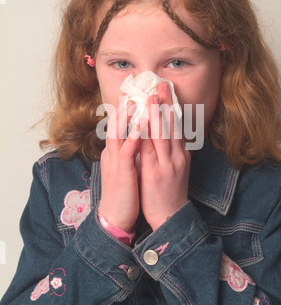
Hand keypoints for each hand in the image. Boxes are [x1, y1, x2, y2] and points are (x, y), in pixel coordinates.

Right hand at [98, 99, 139, 232]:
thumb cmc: (126, 192)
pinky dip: (132, 138)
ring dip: (127, 116)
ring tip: (134, 99)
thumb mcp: (129, 167)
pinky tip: (139, 126)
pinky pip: (127, 152)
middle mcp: (114, 153)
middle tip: (132, 87)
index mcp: (118, 151)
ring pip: (120, 134)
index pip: (122, 126)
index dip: (127, 109)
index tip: (135, 93)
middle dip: (125, 106)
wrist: (116, 216)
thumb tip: (141, 138)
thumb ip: (133, 151)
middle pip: (118, 125)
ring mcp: (116, 162)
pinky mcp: (121, 173)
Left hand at [139, 82, 190, 230]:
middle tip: (160, 85)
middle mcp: (177, 156)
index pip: (177, 126)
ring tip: (152, 97)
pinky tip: (142, 122)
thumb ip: (170, 151)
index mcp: (180, 154)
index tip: (166, 91)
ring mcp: (168, 164)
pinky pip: (151, 150)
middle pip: (172, 125)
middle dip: (166, 104)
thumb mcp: (175, 168)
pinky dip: (147, 134)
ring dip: (157, 113)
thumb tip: (165, 134)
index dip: (171, 107)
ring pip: (163, 134)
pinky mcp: (157, 173)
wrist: (170, 216)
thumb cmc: (169, 192)